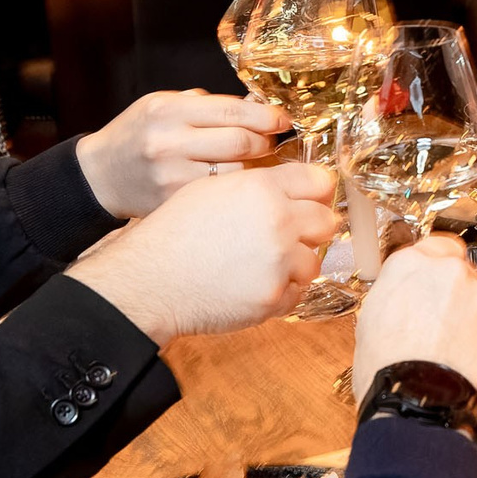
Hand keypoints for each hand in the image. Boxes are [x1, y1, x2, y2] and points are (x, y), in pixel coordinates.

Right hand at [65, 163, 338, 342]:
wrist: (150, 280)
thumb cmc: (174, 234)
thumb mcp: (211, 190)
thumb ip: (255, 185)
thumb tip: (291, 187)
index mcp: (261, 188)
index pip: (318, 181)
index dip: (317, 192)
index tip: (314, 201)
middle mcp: (277, 220)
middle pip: (327, 220)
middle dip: (312, 228)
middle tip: (291, 237)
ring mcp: (278, 261)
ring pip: (314, 260)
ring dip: (296, 264)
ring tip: (263, 265)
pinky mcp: (274, 296)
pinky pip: (297, 293)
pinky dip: (281, 292)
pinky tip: (253, 284)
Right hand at [78, 89, 289, 218]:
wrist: (100, 175)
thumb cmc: (137, 135)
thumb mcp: (163, 105)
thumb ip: (207, 106)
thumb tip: (256, 104)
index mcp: (168, 110)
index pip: (232, 111)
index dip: (266, 115)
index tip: (282, 119)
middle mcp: (168, 142)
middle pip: (240, 142)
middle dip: (265, 142)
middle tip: (271, 142)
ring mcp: (171, 176)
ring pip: (235, 173)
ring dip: (255, 169)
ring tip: (256, 164)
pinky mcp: (174, 202)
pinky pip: (220, 196)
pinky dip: (236, 191)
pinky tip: (238, 187)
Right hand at [352, 235, 476, 417]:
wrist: (419, 405)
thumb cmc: (389, 372)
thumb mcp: (372, 319)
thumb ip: (397, 293)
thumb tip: (407, 296)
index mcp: (409, 264)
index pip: (434, 246)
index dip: (436, 268)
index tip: (436, 284)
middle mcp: (449, 270)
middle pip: (460, 273)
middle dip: (455, 296)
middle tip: (441, 326)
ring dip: (474, 316)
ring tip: (455, 348)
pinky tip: (471, 357)